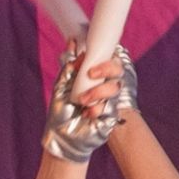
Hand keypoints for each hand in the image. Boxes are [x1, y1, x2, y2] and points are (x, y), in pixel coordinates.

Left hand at [42, 41, 135, 162]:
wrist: (61, 136)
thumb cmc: (60, 111)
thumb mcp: (62, 85)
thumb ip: (69, 66)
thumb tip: (72, 42)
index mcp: (94, 77)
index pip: (108, 60)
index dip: (105, 56)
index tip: (91, 59)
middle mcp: (103, 86)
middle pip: (117, 69)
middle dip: (106, 68)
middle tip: (91, 73)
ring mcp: (109, 100)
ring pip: (115, 86)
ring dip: (98, 91)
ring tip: (83, 101)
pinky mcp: (111, 114)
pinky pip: (111, 105)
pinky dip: (98, 108)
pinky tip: (87, 114)